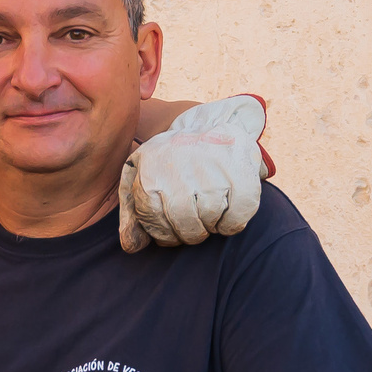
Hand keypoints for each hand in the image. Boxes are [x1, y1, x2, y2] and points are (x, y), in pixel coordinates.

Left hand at [119, 94, 271, 251]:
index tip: (172, 228)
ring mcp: (211, 169)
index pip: (154, 222)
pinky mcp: (240, 172)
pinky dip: (232, 224)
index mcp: (150, 171)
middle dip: (190, 233)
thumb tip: (131, 247)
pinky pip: (237, 218)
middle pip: (184, 225)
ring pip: (210, 222)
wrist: (208, 124)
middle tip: (194, 224)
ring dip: (211, 226)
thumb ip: (133, 214)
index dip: (165, 233)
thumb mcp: (140, 177)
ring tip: (209, 212)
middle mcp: (179, 168)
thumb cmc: (169, 160)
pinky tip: (226, 212)